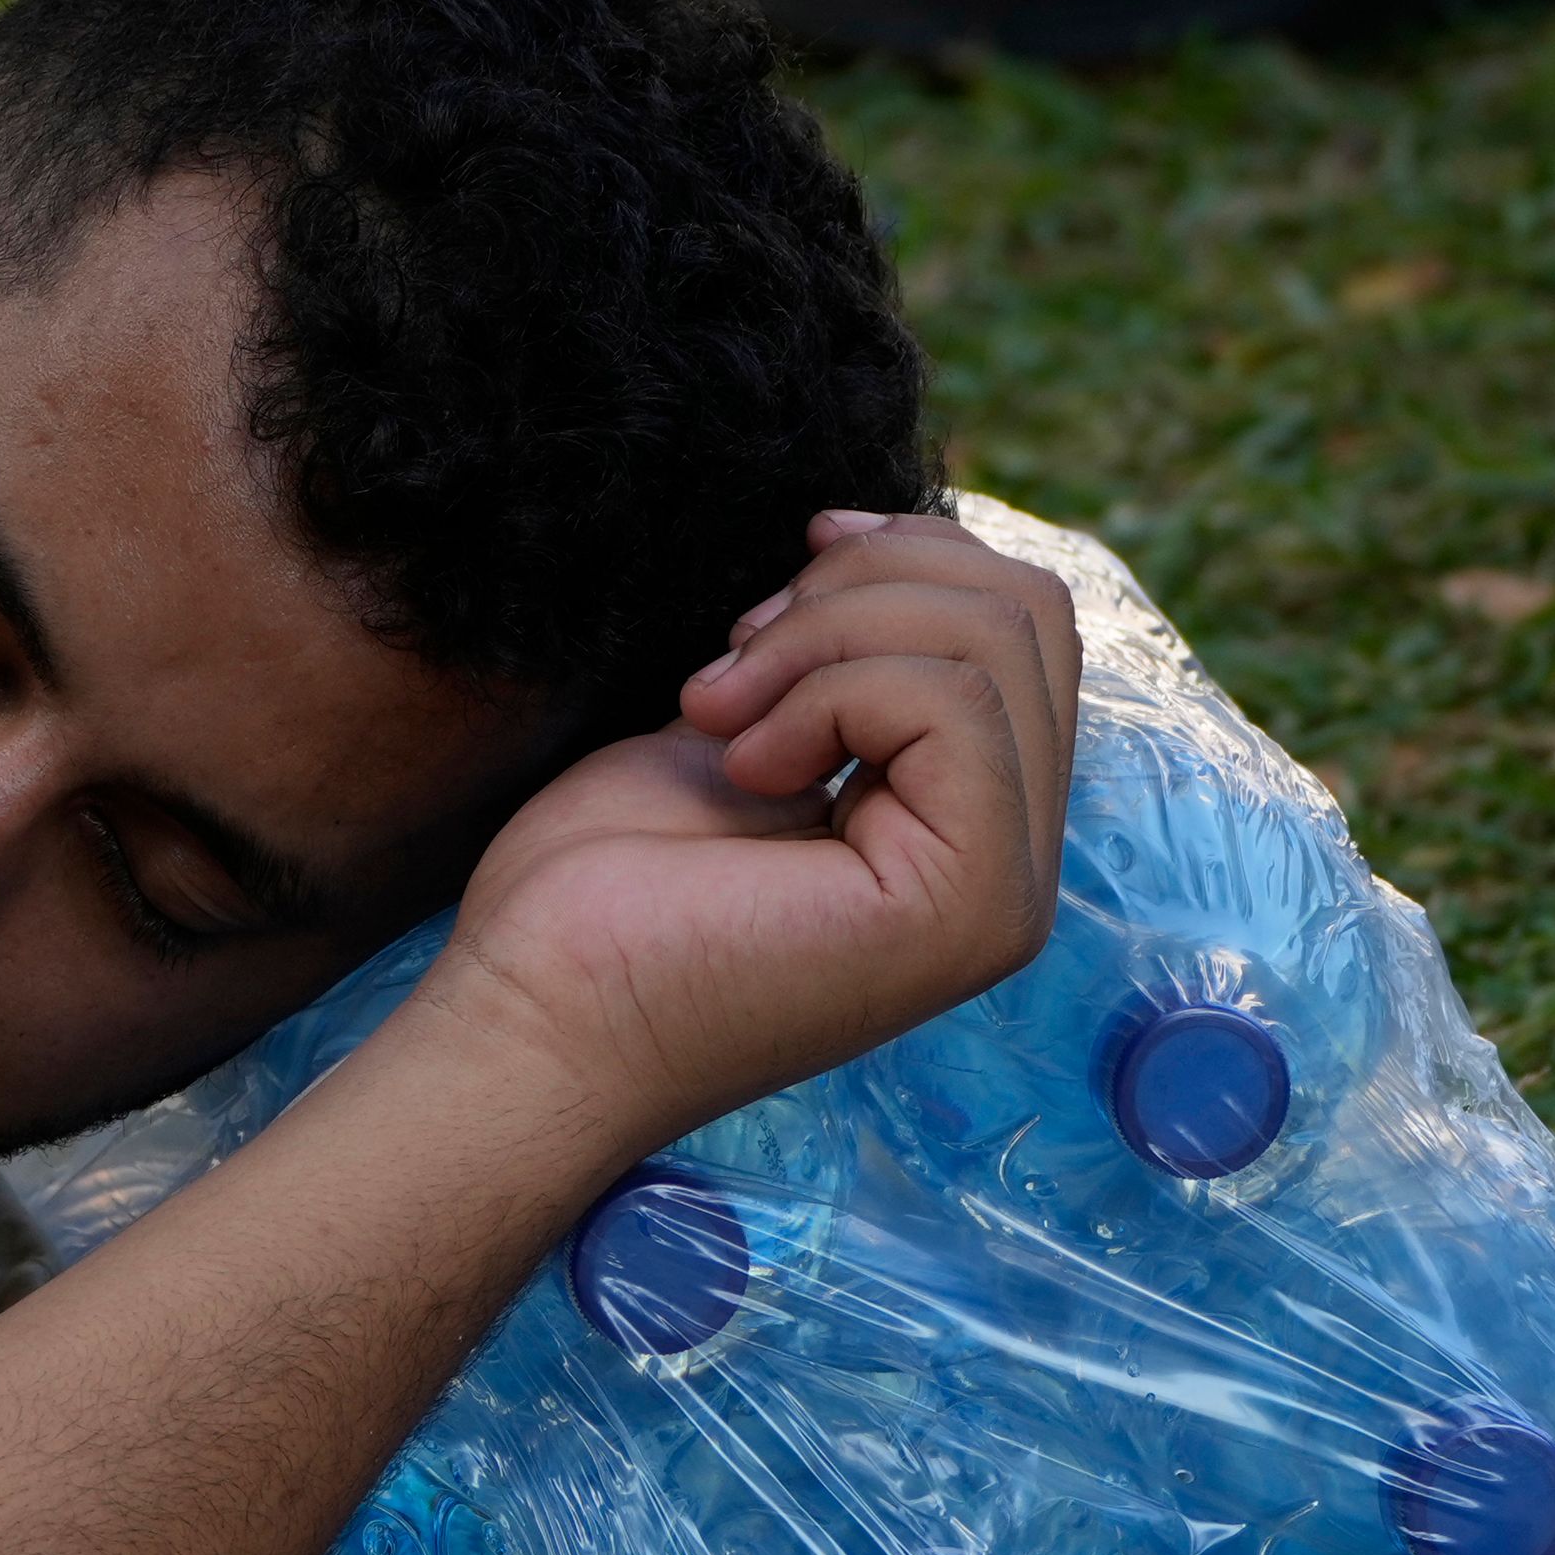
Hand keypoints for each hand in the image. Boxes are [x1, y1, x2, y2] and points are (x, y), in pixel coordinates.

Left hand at [408, 509, 1081, 1157]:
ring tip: (716, 715)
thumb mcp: (740, 728)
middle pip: (1022, 612)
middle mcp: (1010, 864)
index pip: (1017, 623)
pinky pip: (949, 702)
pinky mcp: (970, 904)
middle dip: (857, 590)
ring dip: (819, 640)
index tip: (769, 596)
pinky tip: (745, 766)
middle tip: (731, 663)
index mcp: (964, 823)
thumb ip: (839, 660)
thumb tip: (879, 538)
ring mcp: (1002, 893)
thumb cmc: (599, 895)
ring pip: (990, 640)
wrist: (532, 1016)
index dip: (900, 560)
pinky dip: (824, 694)